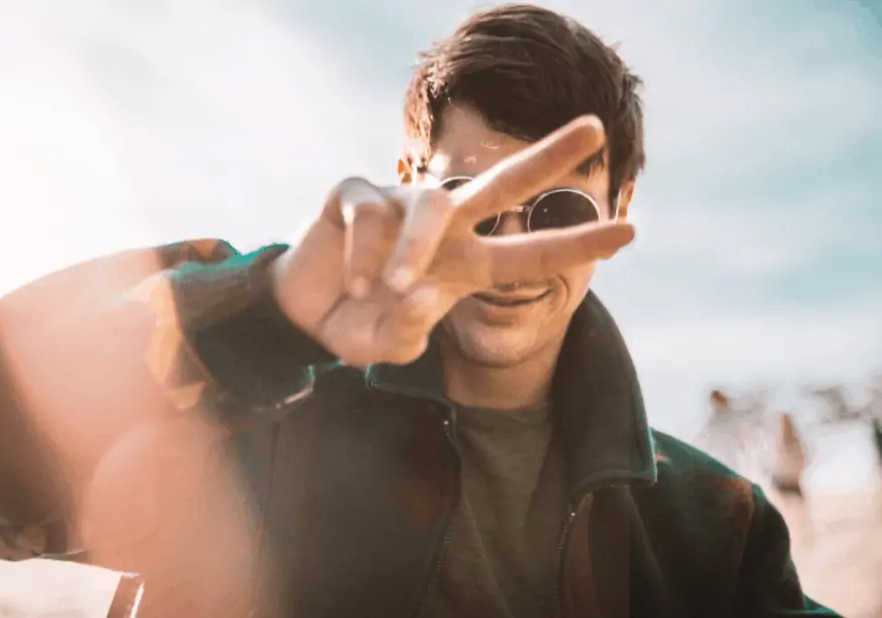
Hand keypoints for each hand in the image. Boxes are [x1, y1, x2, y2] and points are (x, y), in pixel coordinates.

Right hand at [270, 115, 634, 365]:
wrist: (300, 315)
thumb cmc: (357, 325)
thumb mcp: (386, 346)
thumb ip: (408, 331)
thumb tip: (421, 290)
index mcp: (463, 265)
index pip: (528, 251)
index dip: (576, 243)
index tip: (630, 230)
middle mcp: (442, 228)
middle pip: (502, 183)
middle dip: (547, 156)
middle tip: (594, 127)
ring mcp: (399, 203)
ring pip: (429, 206)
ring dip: (413, 251)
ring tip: (386, 290)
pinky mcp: (355, 193)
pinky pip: (371, 213)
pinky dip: (364, 253)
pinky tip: (353, 281)